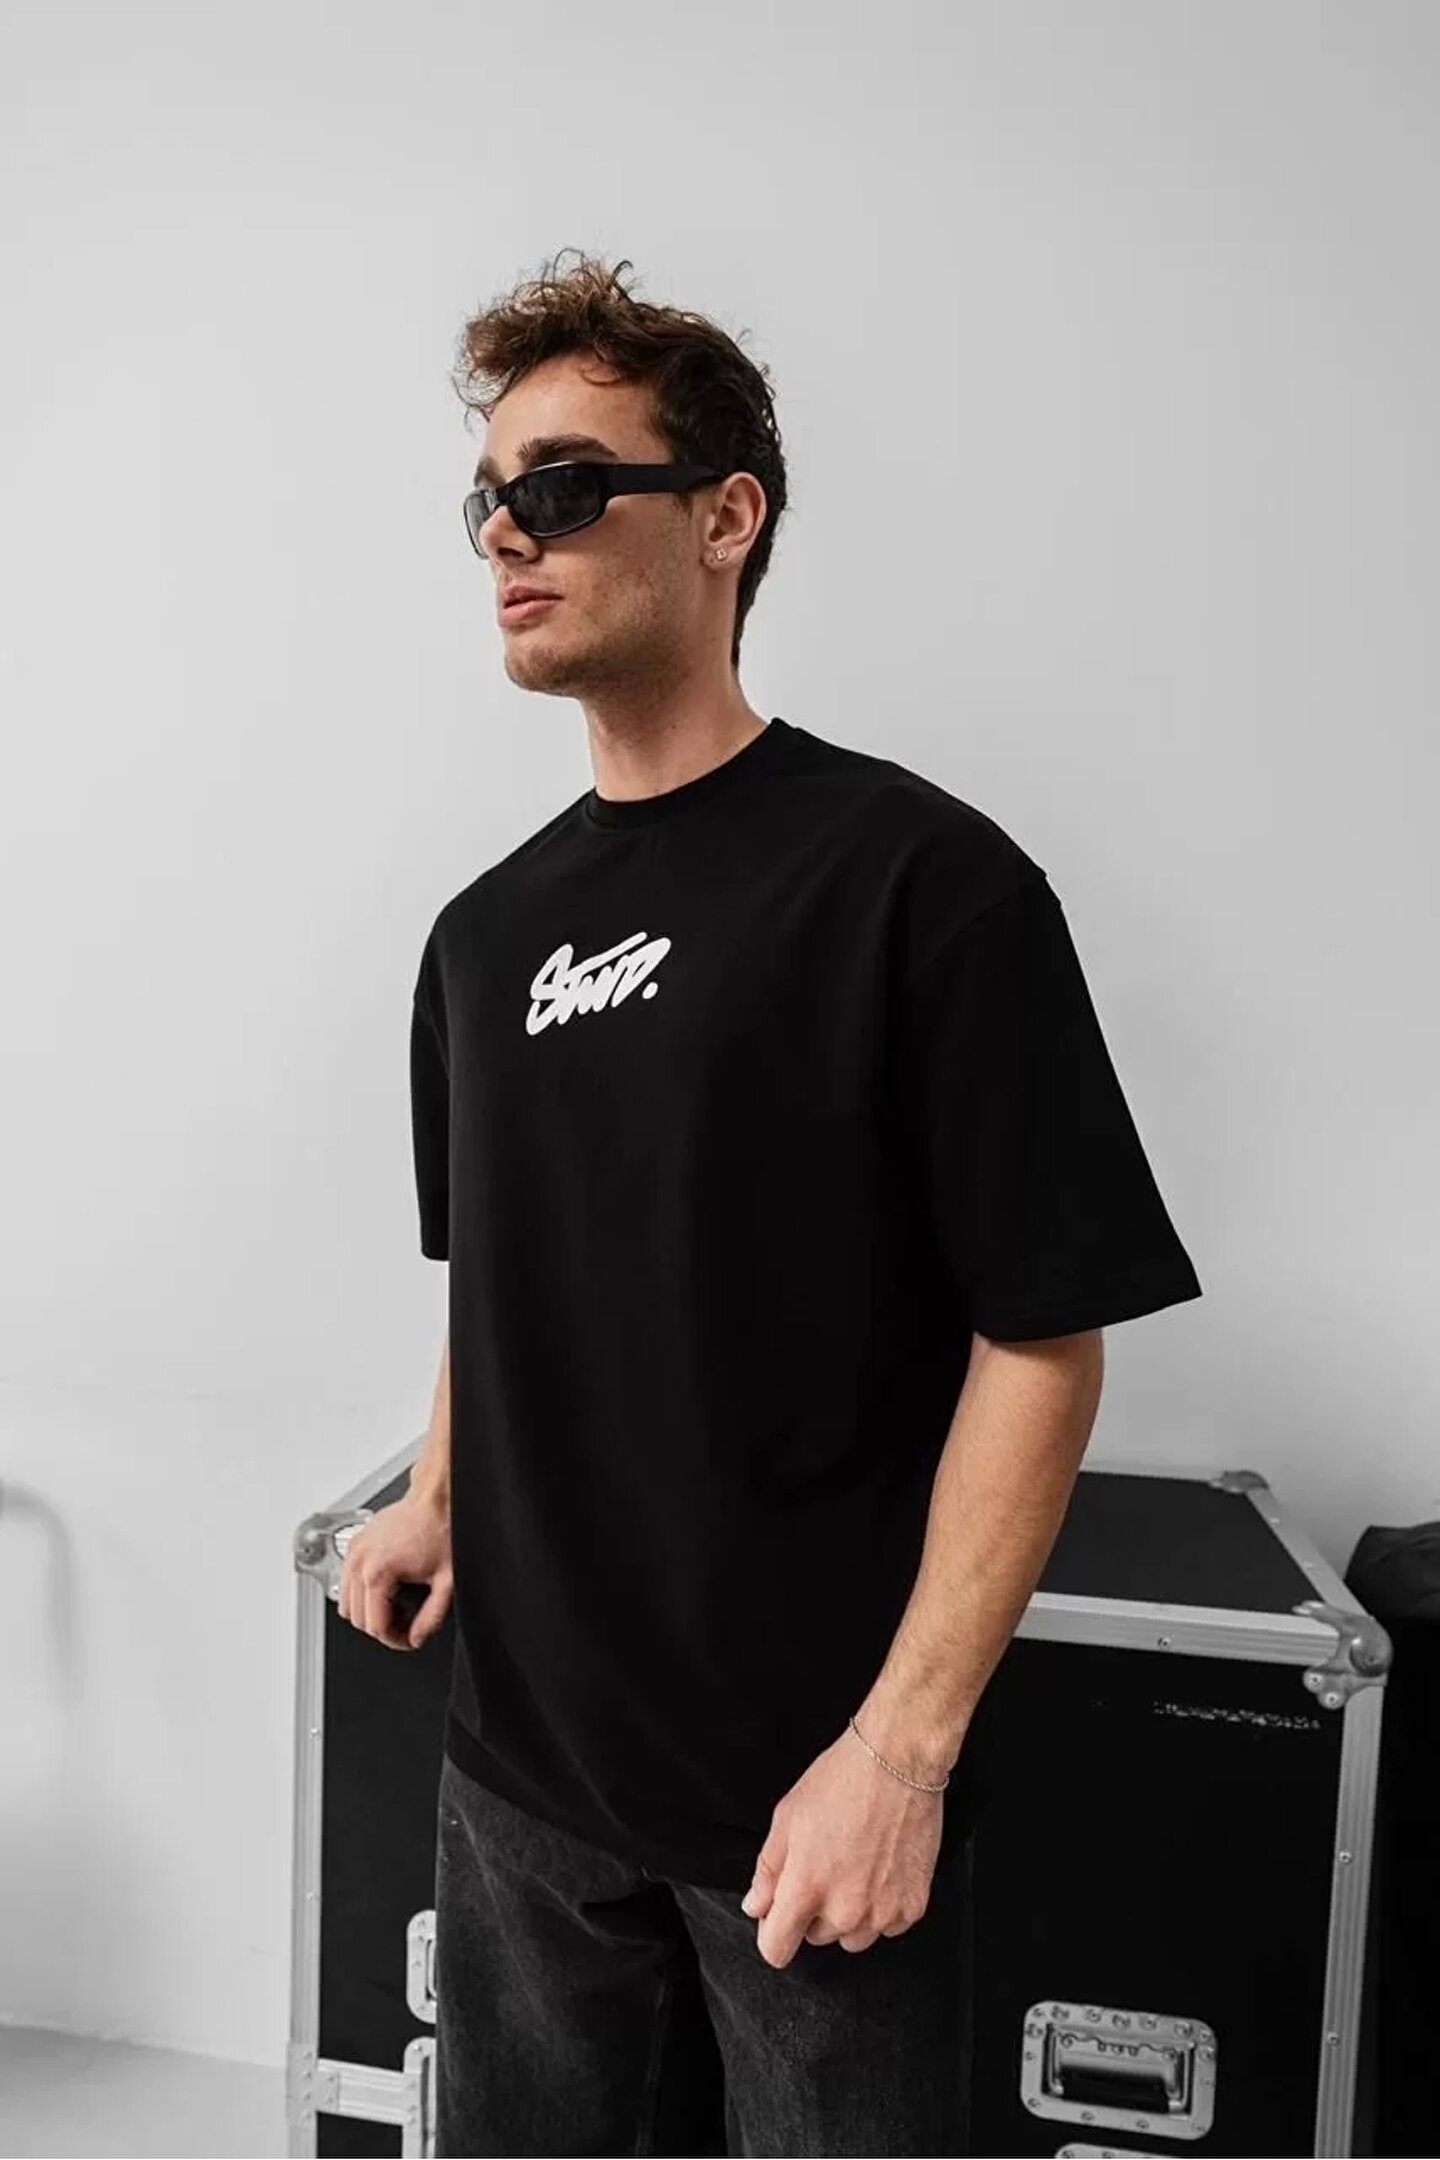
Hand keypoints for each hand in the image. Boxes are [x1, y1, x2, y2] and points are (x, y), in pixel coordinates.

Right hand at [336, 1491, 452, 1650]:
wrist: (437, 1499)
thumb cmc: (442, 1529)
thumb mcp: (446, 1582)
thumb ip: (432, 1617)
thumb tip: (417, 1637)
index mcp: (377, 1573)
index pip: (375, 1627)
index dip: (396, 1640)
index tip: (411, 1638)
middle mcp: (359, 1562)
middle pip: (358, 1618)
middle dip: (383, 1627)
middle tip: (408, 1624)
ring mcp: (354, 1550)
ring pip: (346, 1603)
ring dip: (369, 1611)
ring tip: (398, 1605)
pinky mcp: (355, 1543)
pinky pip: (346, 1581)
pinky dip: (361, 1592)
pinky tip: (387, 1588)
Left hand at [739, 1727, 947, 1969]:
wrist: (898, 1761)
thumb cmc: (841, 1780)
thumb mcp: (787, 1817)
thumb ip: (768, 1871)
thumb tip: (756, 1906)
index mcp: (806, 1888)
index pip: (776, 1949)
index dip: (772, 1933)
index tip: (778, 1917)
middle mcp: (844, 1910)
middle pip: (816, 1938)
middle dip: (814, 1911)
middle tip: (826, 1865)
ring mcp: (881, 1912)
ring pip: (853, 1937)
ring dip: (849, 1915)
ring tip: (855, 1867)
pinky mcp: (912, 1907)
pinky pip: (887, 1926)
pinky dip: (882, 1907)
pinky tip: (881, 1869)